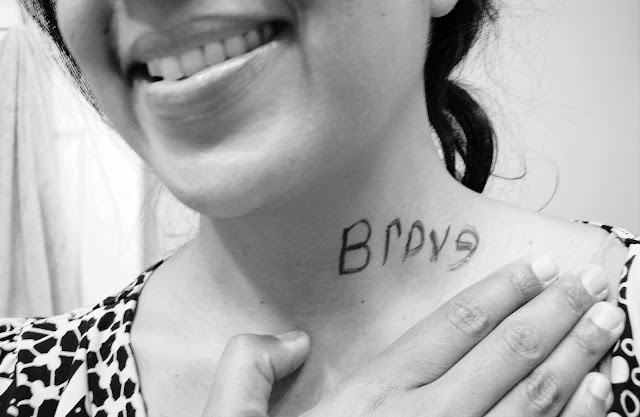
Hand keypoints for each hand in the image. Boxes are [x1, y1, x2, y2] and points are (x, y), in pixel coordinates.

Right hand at [202, 255, 622, 416]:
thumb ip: (249, 369)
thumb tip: (291, 340)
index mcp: (370, 398)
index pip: (450, 329)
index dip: (498, 294)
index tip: (533, 268)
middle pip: (504, 358)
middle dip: (554, 316)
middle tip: (590, 284)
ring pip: (532, 403)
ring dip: (576, 359)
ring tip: (608, 325)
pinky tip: (596, 393)